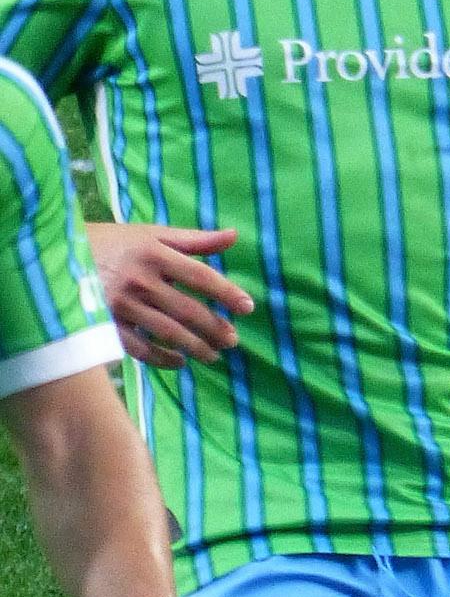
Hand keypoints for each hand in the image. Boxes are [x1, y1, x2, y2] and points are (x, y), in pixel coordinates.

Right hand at [88, 223, 251, 369]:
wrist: (56, 257)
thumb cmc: (112, 242)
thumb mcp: (150, 234)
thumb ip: (194, 239)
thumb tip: (233, 236)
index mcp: (154, 254)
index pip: (199, 276)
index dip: (226, 292)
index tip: (247, 308)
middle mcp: (140, 280)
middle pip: (186, 309)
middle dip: (213, 327)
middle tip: (233, 340)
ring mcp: (121, 305)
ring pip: (167, 332)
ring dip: (194, 346)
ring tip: (214, 355)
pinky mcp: (105, 325)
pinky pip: (139, 348)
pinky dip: (162, 358)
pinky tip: (180, 362)